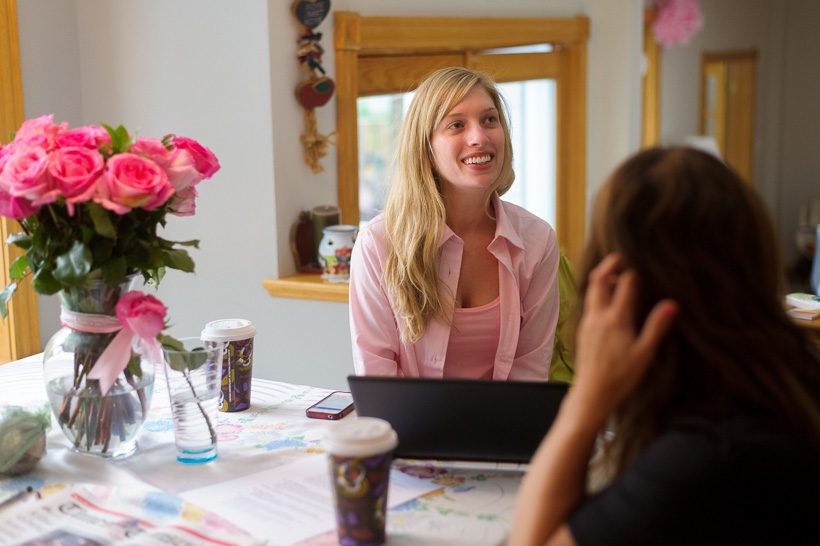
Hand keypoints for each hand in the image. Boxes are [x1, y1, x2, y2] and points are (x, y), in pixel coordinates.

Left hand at [572, 253, 677, 422]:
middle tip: (622, 256)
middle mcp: (598, 315)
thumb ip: (656, 326)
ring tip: (616, 272)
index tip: (643, 262)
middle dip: (610, 265)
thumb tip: (671, 303)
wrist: (591, 393)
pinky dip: (597, 292)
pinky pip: (589, 302)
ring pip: (591, 290)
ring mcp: (588, 321)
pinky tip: (607, 297)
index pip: (625, 284)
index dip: (633, 271)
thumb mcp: (644, 353)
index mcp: (616, 319)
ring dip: (602, 277)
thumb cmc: (621, 376)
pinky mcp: (583, 329)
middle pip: (599, 280)